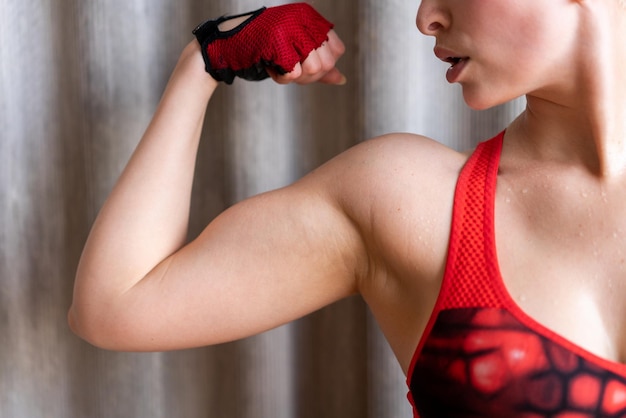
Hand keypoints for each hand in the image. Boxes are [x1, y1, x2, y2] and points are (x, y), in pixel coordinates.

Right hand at [193, 3, 344, 84]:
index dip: (323, 66)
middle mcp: (302, 18)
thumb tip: (342, 80)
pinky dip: (282, 78)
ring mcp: (290, 28)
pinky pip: (293, 73)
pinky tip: (270, 68)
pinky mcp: (277, 41)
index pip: (337, 50)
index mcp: (310, 17)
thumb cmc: (263, 49)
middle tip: (289, 71)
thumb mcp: (295, 54)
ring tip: (279, 68)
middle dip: (310, 76)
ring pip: (313, 68)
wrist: (227, 45)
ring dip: (296, 78)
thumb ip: (320, 65)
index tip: (303, 65)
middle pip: (327, 62)